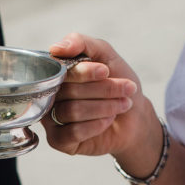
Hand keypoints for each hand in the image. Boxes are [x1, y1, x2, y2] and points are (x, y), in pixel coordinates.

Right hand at [41, 33, 159, 170]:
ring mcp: (51, 119)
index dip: (85, 72)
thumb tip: (55, 48)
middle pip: (68, 91)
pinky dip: (96, 125)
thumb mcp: (105, 55)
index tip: (106, 71)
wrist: (135, 116)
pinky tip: (108, 121)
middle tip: (127, 89)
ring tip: (122, 104)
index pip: (60, 70)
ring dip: (104, 107)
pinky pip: (72, 133)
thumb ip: (82, 43)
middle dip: (103, 89)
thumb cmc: (118, 82)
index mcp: (55, 73)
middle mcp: (49, 95)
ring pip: (72, 111)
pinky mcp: (58, 141)